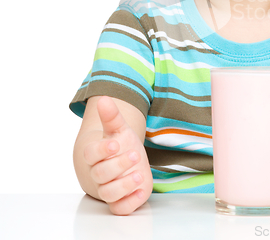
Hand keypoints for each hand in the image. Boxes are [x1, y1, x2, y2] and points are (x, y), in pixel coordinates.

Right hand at [83, 96, 152, 214]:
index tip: (115, 143)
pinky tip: (141, 191)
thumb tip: (104, 98)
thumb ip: (112, 116)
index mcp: (96, 155)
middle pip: (101, 174)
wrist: (124, 165)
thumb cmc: (120, 146)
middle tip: (134, 154)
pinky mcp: (120, 202)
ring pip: (109, 193)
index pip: (91, 154)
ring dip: (124, 185)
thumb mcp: (119, 129)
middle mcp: (99, 174)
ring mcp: (109, 189)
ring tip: (138, 174)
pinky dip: (129, 202)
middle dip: (118, 165)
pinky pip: (120, 208)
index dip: (101, 150)